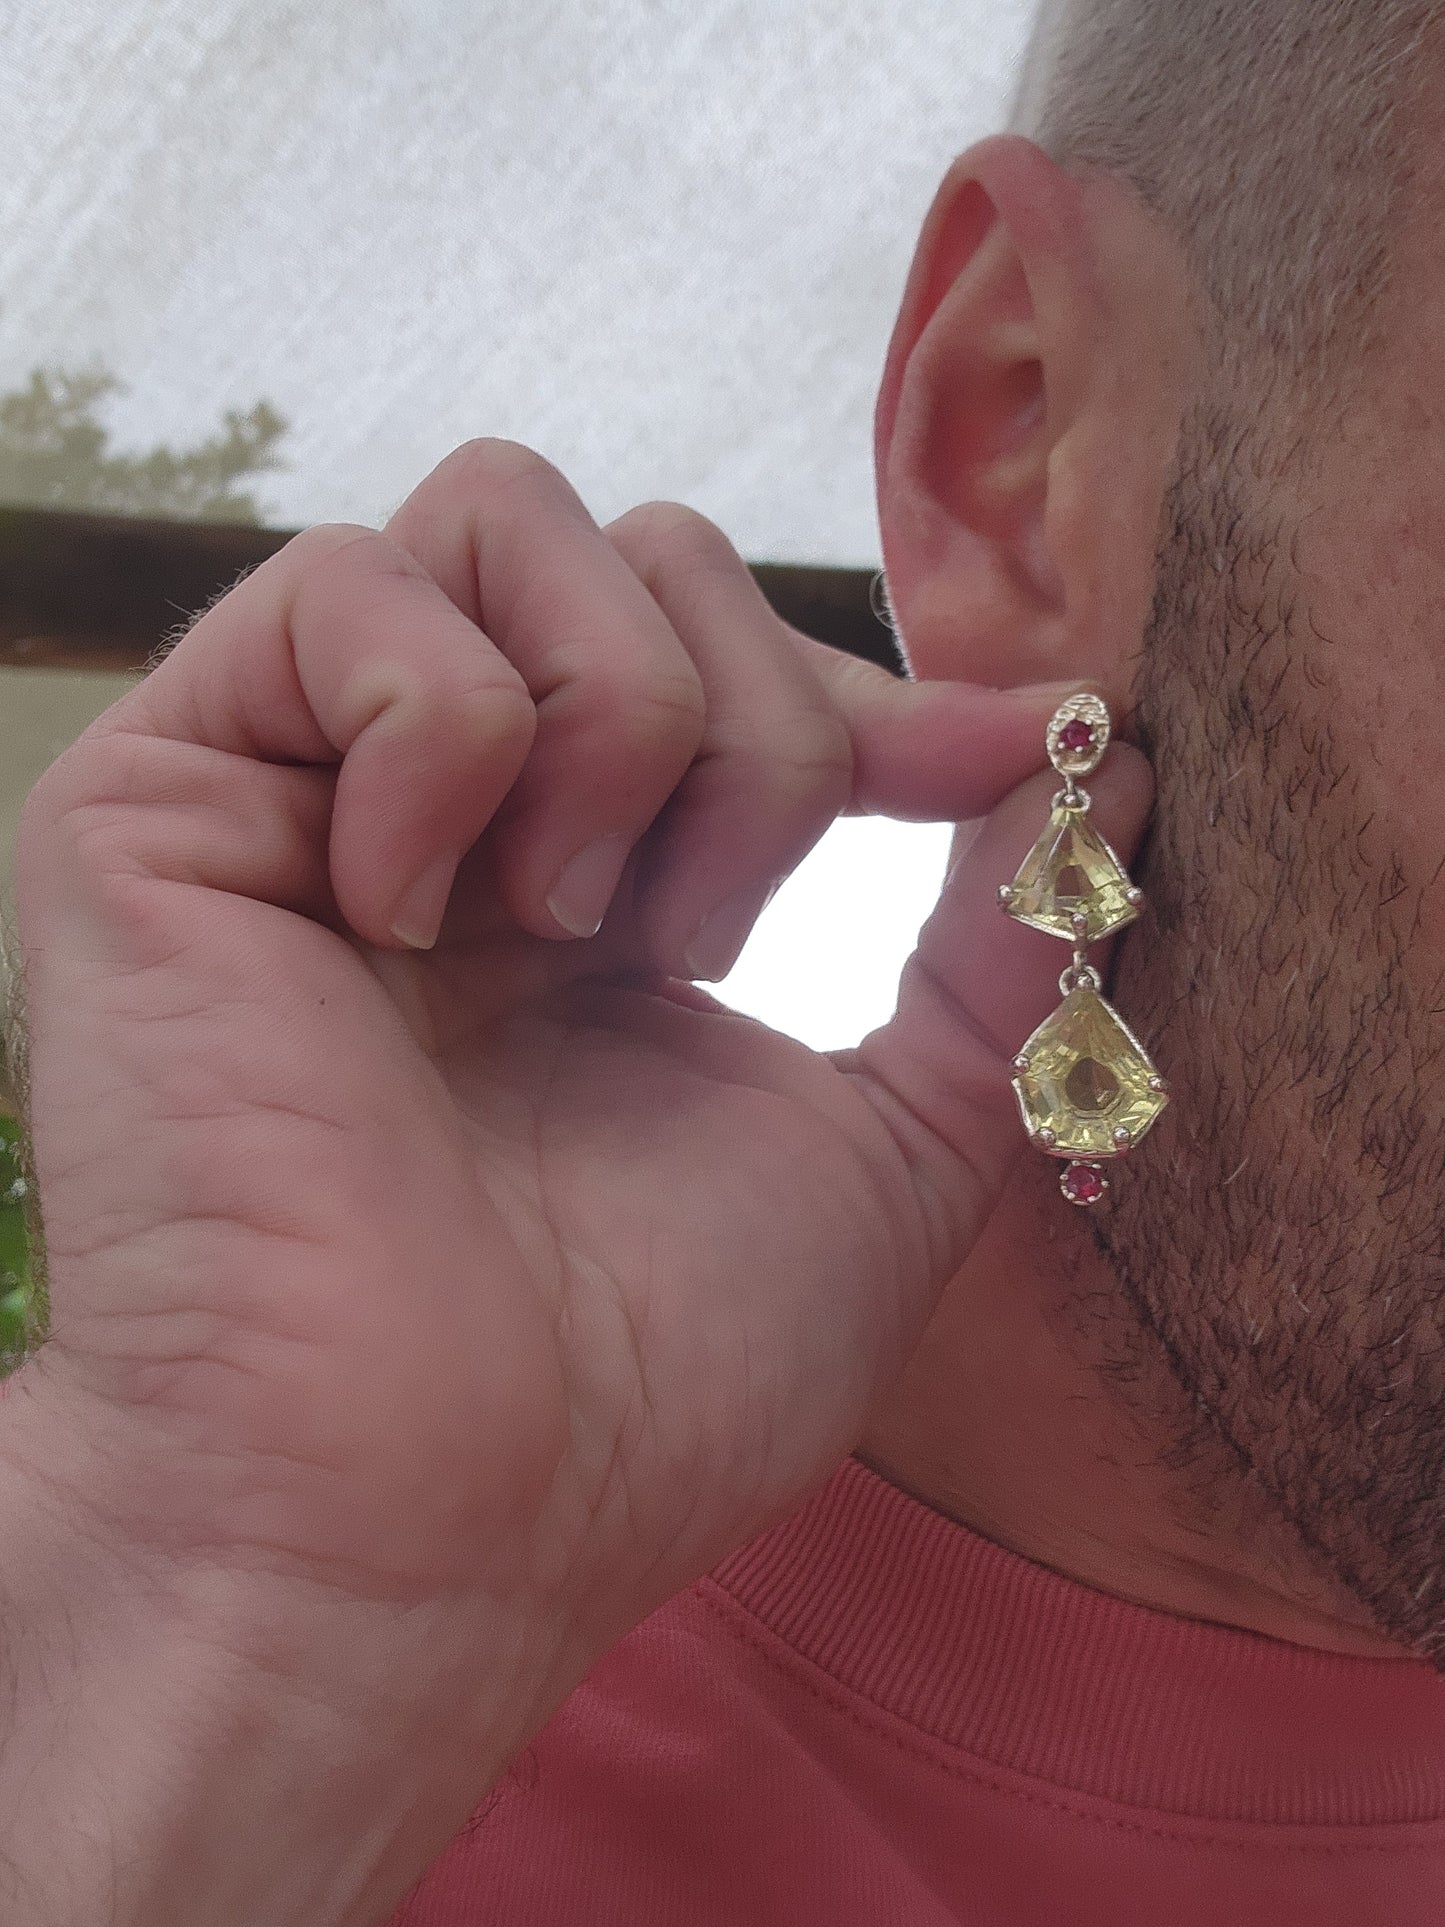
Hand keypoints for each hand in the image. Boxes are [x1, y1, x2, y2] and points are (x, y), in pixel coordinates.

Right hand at [3, 441, 1150, 1924]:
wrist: (431, 1517)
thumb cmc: (646, 1378)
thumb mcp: (886, 1148)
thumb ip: (983, 946)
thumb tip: (1078, 752)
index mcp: (593, 883)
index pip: (736, 650)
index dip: (870, 684)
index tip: (990, 760)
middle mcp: (453, 814)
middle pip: (641, 548)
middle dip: (750, 727)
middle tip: (690, 944)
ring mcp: (308, 788)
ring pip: (504, 516)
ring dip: (613, 720)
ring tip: (566, 929)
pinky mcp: (163, 794)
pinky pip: (340, 589)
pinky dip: (443, 733)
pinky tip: (411, 915)